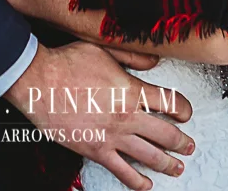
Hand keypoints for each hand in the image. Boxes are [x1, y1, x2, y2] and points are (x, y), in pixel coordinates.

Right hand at [3, 40, 193, 189]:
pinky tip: (146, 184)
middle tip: (189, 146)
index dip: (183, 109)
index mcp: (131, 91)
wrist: (39, 82)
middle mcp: (127, 117)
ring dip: (167, 163)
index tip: (186, 113)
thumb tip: (155, 60)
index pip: (170, 103)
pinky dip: (137, 181)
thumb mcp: (103, 49)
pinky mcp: (96, 150)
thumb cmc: (67, 63)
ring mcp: (112, 137)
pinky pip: (122, 171)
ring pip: (149, 156)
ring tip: (177, 167)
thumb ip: (132, 56)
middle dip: (182, 142)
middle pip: (166, 134)